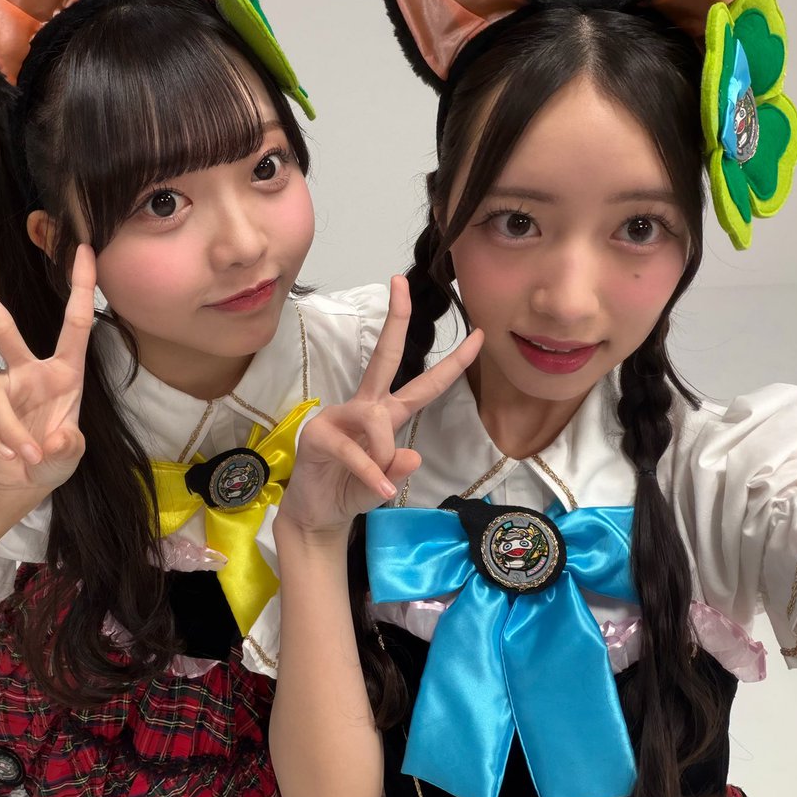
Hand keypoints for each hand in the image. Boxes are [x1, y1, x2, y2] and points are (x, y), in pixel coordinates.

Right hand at [0, 244, 95, 500]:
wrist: (18, 483)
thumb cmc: (50, 458)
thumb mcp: (69, 456)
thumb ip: (66, 448)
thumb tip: (52, 439)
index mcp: (63, 372)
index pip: (75, 323)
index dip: (82, 288)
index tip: (86, 250)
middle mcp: (28, 370)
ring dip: (10, 433)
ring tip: (25, 459)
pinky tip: (8, 458)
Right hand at [280, 276, 482, 538]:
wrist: (316, 515)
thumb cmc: (351, 491)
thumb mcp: (384, 485)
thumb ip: (397, 470)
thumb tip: (412, 455)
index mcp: (387, 415)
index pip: (425, 384)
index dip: (454, 362)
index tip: (479, 334)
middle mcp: (365, 408)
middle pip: (385, 356)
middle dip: (396, 319)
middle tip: (400, 281)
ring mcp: (339, 417)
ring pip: (376, 418)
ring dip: (384, 452)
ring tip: (383, 485)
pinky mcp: (319, 436)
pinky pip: (353, 449)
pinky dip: (369, 472)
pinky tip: (379, 492)